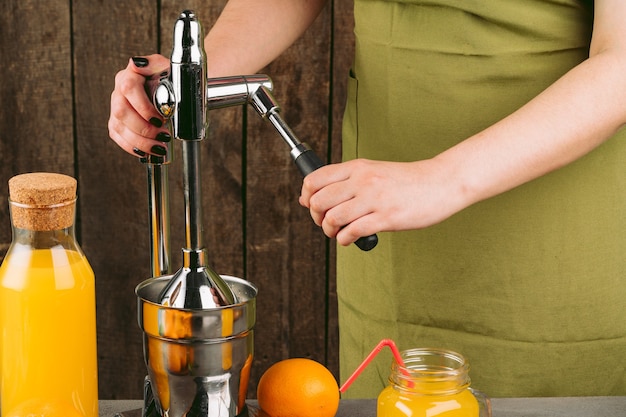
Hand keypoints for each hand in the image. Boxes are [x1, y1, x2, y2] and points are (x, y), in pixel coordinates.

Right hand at [108, 55, 171, 157]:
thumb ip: (153, 63)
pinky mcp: (116, 122)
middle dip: (144, 128)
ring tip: (160, 147)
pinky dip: (132, 147)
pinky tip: (145, 151)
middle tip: (164, 136)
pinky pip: (117, 137)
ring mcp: (116, 107)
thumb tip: (137, 63)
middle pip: (122, 112)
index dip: (143, 107)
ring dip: (141, 141)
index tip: (160, 119)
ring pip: (119, 127)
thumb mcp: (166, 67)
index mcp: (130, 75)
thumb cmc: (168, 79)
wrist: (169, 90)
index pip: (129, 88)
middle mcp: (119, 91)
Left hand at [299, 158, 466, 245]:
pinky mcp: (386, 218)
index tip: (311, 206)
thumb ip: (347, 181)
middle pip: (319, 200)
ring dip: (330, 230)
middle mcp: (363, 180)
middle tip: (325, 223)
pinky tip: (351, 238)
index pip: (315, 179)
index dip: (307, 196)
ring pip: (332, 218)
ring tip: (338, 232)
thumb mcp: (373, 171)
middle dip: (316, 217)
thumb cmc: (407, 181)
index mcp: (358, 167)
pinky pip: (352, 232)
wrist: (441, 182)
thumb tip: (313, 196)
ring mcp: (374, 199)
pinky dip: (345, 239)